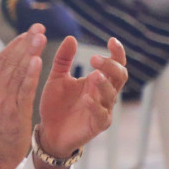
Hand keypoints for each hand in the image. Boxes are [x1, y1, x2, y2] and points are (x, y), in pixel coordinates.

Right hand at [0, 26, 45, 168]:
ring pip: (17, 73)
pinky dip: (30, 74)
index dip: (13, 46)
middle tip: (37, 27)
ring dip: (29, 53)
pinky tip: (37, 60)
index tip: (26, 33)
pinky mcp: (15, 112)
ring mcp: (3, 102)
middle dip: (24, 43)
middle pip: (9, 63)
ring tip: (39, 37)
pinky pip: (23, 90)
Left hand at [37, 35, 128, 158]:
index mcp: (97, 80)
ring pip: (112, 94)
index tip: (111, 40)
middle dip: (111, 66)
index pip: (115, 64)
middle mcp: (104, 93)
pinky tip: (87, 98)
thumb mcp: (57, 78)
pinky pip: (102, 115)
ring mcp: (103, 109)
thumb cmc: (56, 104)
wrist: (48, 131)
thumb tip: (71, 38)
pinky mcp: (97, 125)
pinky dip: (96, 106)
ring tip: (94, 75)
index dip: (117, 52)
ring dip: (104, 84)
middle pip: (119, 76)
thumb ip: (63, 59)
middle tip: (94, 58)